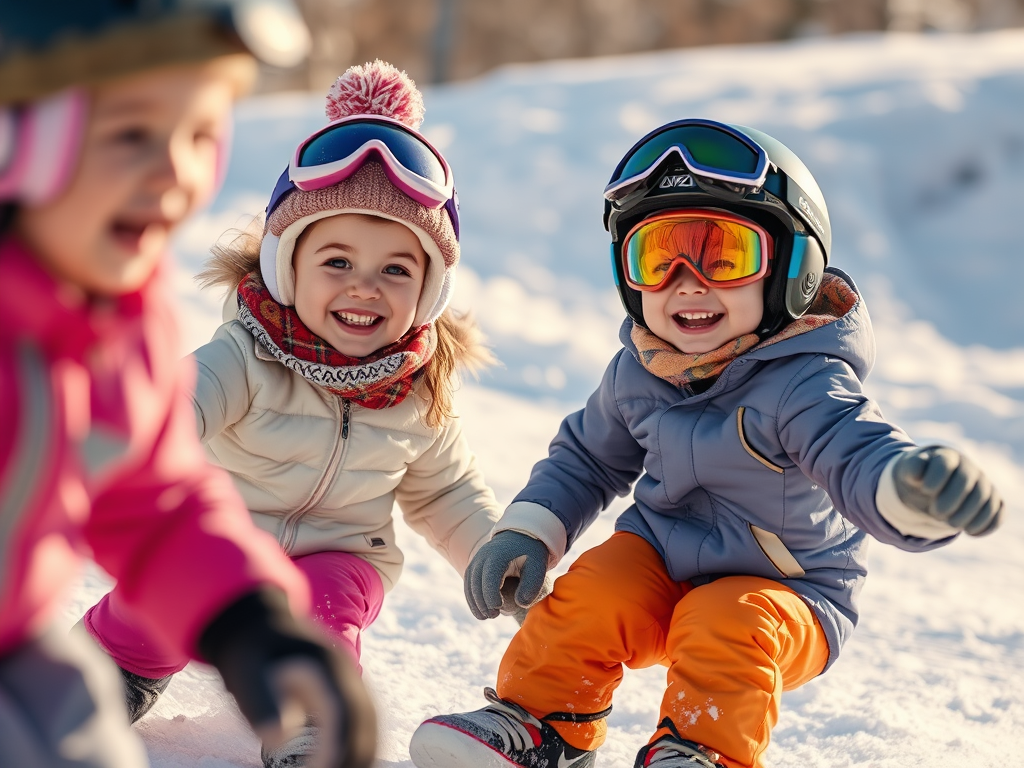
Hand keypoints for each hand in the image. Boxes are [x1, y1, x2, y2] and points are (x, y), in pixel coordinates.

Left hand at [199, 590, 375, 767]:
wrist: (259, 625)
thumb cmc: (250, 653)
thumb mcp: (247, 675)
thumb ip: (262, 703)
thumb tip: (278, 736)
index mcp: (326, 665)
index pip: (342, 712)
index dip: (338, 745)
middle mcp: (345, 673)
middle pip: (365, 720)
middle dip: (355, 755)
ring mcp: (349, 681)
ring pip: (370, 723)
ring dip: (361, 753)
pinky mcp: (346, 692)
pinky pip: (363, 722)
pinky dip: (359, 745)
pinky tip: (346, 762)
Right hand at [465, 531, 550, 619]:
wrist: (520, 536)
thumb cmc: (531, 553)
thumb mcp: (537, 565)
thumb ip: (532, 584)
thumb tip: (521, 604)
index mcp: (499, 554)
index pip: (490, 575)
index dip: (491, 593)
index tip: (498, 608)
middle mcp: (484, 555)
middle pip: (476, 581)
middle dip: (482, 601)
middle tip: (493, 616)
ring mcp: (477, 560)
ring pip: (469, 583)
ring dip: (474, 602)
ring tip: (484, 617)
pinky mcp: (475, 566)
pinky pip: (468, 583)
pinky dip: (471, 598)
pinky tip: (479, 611)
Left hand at [892, 446, 1003, 535]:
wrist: (931, 486)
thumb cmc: (919, 478)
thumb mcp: (908, 472)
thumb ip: (912, 468)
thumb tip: (917, 475)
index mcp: (946, 456)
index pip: (944, 464)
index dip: (935, 478)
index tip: (925, 490)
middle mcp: (968, 467)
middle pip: (966, 481)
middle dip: (951, 500)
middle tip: (936, 513)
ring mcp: (983, 483)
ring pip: (984, 498)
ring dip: (968, 515)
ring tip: (950, 524)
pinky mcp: (993, 500)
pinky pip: (998, 511)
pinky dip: (987, 524)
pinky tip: (971, 532)